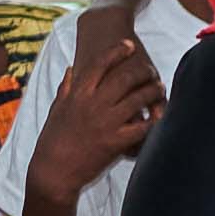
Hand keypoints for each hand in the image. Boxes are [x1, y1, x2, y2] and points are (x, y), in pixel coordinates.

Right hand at [37, 11, 164, 198]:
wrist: (53, 170)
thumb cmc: (54, 138)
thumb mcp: (56, 108)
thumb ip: (66, 87)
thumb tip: (71, 68)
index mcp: (77, 94)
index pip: (99, 64)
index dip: (116, 51)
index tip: (129, 45)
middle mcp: (92, 104)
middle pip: (124, 77)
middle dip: (142, 70)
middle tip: (151, 69)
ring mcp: (105, 122)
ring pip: (137, 99)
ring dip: (153, 90)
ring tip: (160, 87)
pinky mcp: (116, 141)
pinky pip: (142, 127)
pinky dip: (154, 119)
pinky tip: (161, 115)